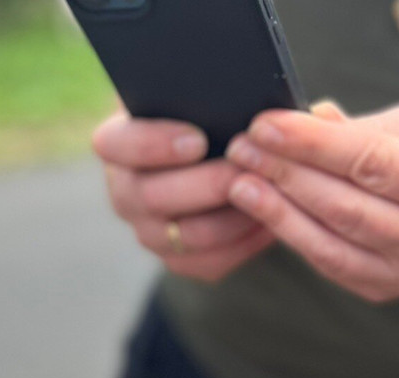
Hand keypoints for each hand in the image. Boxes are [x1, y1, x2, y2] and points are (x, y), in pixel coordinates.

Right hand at [93, 111, 274, 280]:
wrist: (223, 149)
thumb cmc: (215, 110)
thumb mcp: (208, 93)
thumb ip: (224, 94)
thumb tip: (282, 107)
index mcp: (118, 144)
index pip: (117, 145)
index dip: (152, 146)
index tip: (198, 140)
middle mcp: (124, 192)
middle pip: (153, 198)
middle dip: (207, 184)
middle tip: (248, 167)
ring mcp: (147, 230)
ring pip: (185, 236)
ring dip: (232, 217)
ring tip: (269, 193)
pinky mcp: (177, 258)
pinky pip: (208, 263)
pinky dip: (243, 245)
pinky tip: (272, 221)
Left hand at [225, 102, 398, 302]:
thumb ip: (361, 129)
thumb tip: (306, 117)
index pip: (371, 161)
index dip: (313, 143)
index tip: (264, 126)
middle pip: (345, 206)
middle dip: (285, 175)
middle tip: (241, 150)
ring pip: (330, 242)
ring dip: (277, 211)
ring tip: (239, 182)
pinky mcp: (380, 284)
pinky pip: (326, 261)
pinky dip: (290, 234)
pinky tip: (260, 209)